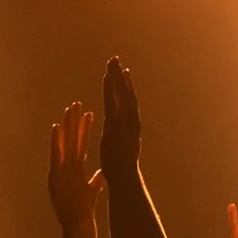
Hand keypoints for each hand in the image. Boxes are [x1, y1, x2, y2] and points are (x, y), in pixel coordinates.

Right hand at [46, 101, 103, 230]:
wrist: (77, 221)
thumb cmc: (83, 208)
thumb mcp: (92, 190)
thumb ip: (97, 180)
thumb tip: (106, 173)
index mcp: (76, 167)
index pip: (81, 143)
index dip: (85, 129)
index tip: (90, 113)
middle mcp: (67, 165)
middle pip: (71, 139)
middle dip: (74, 121)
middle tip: (76, 103)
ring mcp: (60, 168)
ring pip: (63, 142)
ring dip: (65, 126)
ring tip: (68, 110)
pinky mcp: (55, 173)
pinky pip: (55, 154)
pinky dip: (55, 141)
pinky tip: (56, 127)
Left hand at [98, 56, 140, 173]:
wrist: (125, 179)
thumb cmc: (122, 169)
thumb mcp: (123, 151)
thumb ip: (123, 141)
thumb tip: (123, 138)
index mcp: (131, 127)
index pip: (128, 103)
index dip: (126, 87)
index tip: (123, 73)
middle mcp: (131, 121)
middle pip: (126, 94)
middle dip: (121, 76)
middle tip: (116, 59)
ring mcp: (125, 122)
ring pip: (122, 94)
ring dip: (117, 77)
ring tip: (112, 62)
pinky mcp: (117, 124)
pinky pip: (112, 103)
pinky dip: (110, 89)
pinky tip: (106, 77)